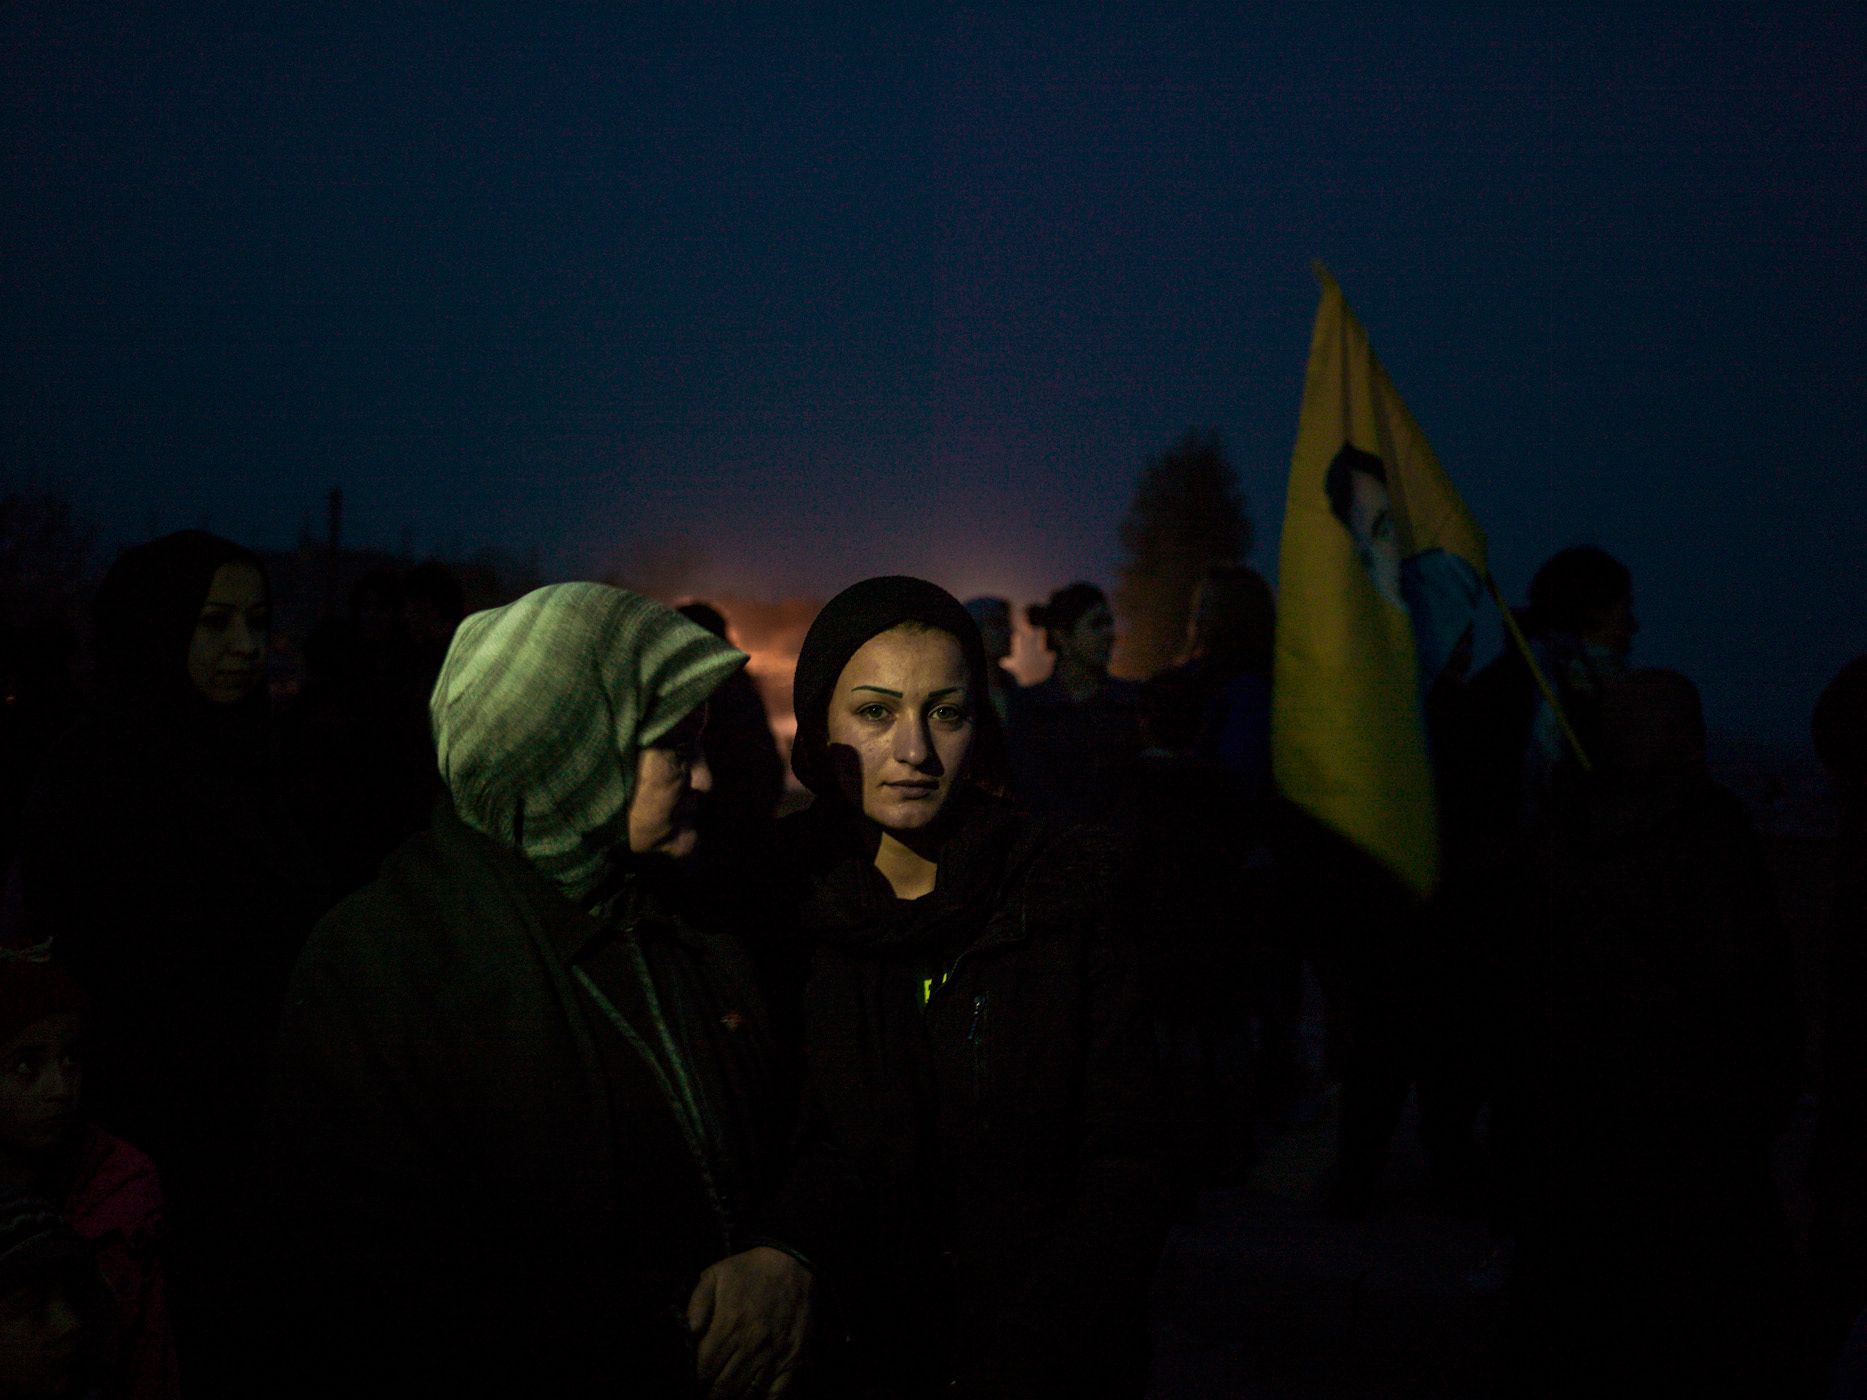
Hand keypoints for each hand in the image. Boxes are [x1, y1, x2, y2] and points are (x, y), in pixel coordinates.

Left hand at [686, 1245, 816, 1397]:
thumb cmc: (749, 1271)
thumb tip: (684, 1333)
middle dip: (710, 1395)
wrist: (793, 1263)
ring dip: (733, 1399)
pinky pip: (777, 1393)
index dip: (693, 1382)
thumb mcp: (714, 1275)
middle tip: (703, 1393)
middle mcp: (752, 1344)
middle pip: (723, 1387)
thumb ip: (696, 1305)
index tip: (688, 1384)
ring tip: (723, 1396)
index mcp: (729, 1325)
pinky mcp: (794, 1359)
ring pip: (748, 1394)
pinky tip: (751, 1399)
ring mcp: (774, 1354)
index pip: (703, 1369)